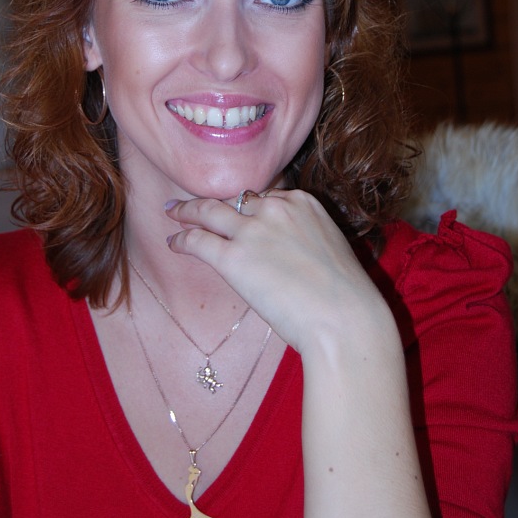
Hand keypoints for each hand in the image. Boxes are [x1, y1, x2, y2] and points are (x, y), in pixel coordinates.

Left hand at [165, 189, 394, 355]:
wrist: (345, 319)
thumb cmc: (345, 295)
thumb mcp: (329, 247)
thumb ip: (303, 238)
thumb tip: (284, 252)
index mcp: (302, 203)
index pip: (264, 198)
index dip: (247, 208)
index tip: (235, 213)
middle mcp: (275, 209)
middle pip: (235, 200)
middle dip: (212, 201)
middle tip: (191, 204)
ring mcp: (252, 231)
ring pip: (209, 211)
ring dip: (186, 211)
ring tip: (172, 212)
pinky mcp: (233, 256)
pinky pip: (198, 241)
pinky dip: (182, 240)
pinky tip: (173, 242)